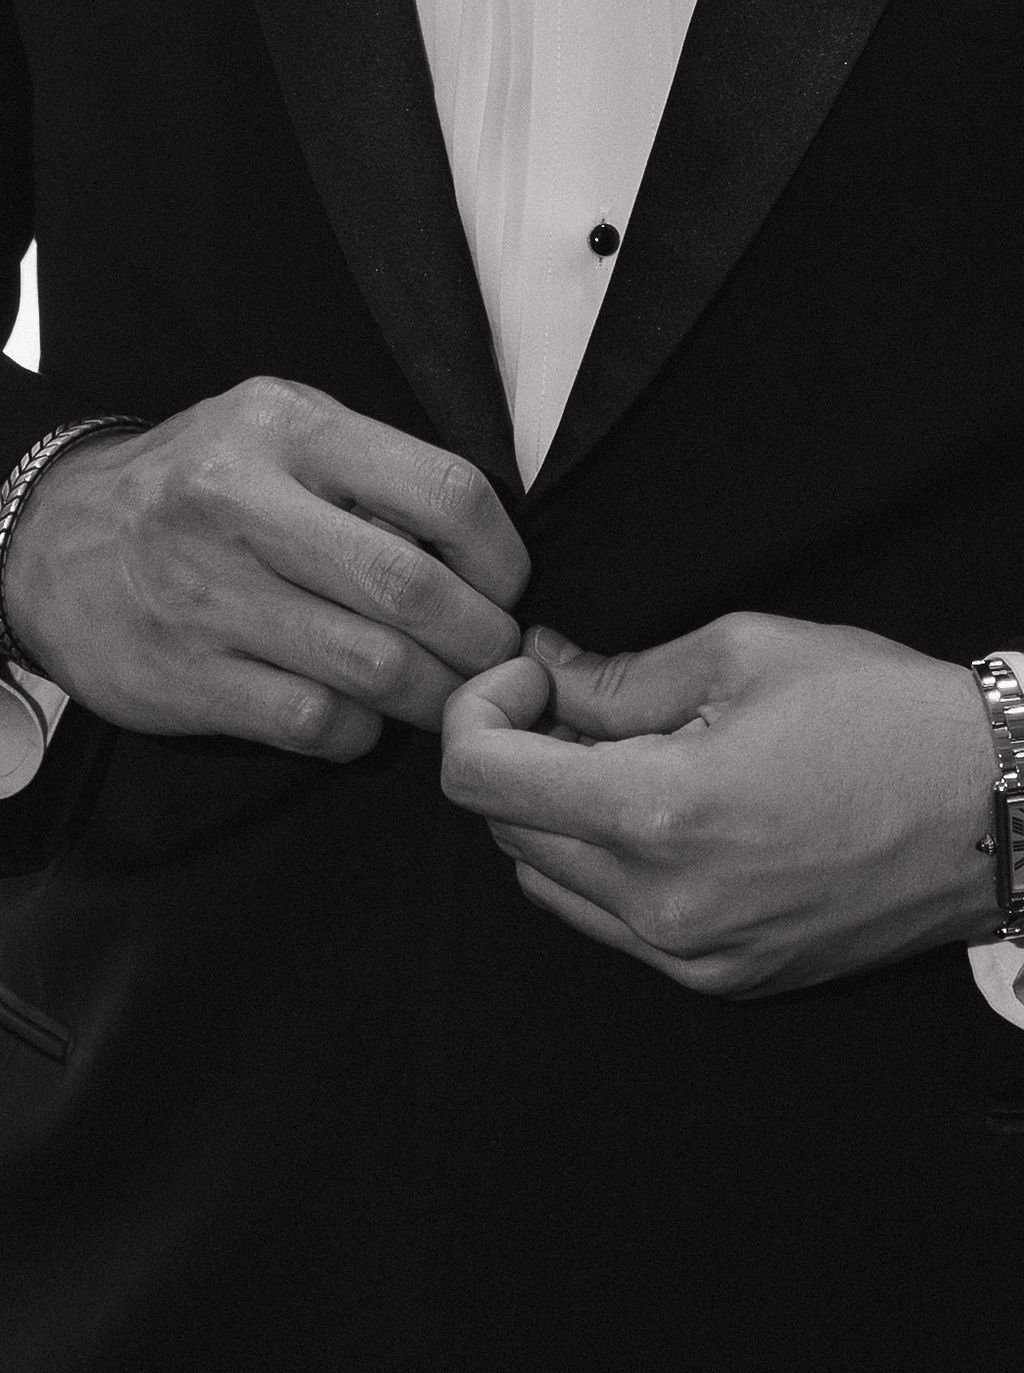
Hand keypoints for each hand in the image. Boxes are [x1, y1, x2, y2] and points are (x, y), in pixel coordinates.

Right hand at [4, 377, 528, 760]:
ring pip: (374, 666)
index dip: (502, 555)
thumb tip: (484, 547)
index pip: (444, 491)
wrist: (55, 545)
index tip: (507, 588)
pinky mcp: (187, 676)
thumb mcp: (279, 435)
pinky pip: (316, 721)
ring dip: (437, 695)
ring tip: (450, 694)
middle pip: (412, 589)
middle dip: (482, 640)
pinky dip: (365, 732)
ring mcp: (208, 595)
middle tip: (495, 657)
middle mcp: (241, 503)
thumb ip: (372, 470)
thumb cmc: (201, 487)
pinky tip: (367, 717)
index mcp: (287, 429)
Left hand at [442, 612, 997, 995]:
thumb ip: (614, 675)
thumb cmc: (886, 717)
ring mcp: (690, 956)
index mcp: (658, 813)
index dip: (479, 711)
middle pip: (506, 829)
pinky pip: (610, 924)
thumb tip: (540, 669)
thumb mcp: (742, 653)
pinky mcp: (720, 980)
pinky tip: (658, 819)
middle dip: (517, 755)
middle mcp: (661, 905)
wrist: (999, 811)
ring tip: (623, 760)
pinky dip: (602, 866)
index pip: (480, 779)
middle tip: (574, 705)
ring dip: (555, 814)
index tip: (526, 679)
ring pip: (549, 881)